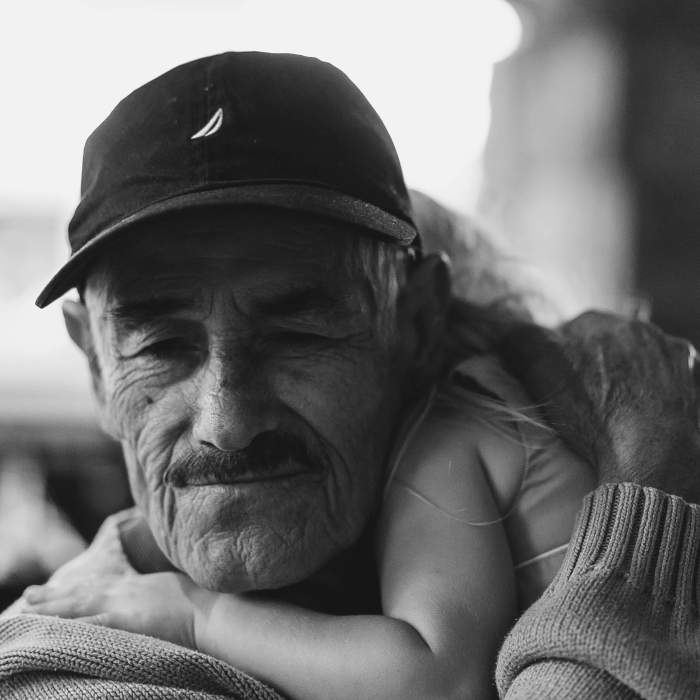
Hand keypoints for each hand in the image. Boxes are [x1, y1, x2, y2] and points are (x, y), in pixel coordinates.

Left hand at [22, 571, 206, 648]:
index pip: (100, 585)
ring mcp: (125, 606)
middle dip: (55, 595)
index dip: (76, 587)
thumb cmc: (202, 599)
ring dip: (53, 607)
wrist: (211, 609)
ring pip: (80, 606)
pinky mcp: (127, 621)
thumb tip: (154, 595)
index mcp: (138, 585)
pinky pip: (92, 624)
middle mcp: (126, 591)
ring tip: (28, 608)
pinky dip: (71, 625)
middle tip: (28, 595)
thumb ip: (158, 590)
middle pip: (83, 592)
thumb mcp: (175, 588)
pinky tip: (54, 627)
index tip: (57, 588)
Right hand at [500, 311, 699, 502]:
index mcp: (602, 322)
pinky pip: (670, 381)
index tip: (556, 380)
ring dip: (628, 375)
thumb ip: (517, 339)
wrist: (652, 455)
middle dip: (596, 361)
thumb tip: (505, 329)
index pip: (572, 328)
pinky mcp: (695, 385)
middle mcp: (643, 331)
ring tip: (615, 408)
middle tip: (583, 395)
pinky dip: (656, 392)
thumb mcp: (538, 367)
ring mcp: (674, 358)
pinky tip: (643, 414)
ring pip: (641, 360)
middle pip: (609, 342)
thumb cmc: (593, 411)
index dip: (559, 353)